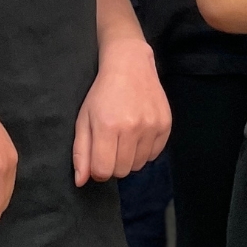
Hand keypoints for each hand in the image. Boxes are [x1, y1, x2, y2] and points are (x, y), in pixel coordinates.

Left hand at [73, 42, 170, 184]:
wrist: (130, 65)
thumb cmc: (102, 93)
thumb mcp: (84, 120)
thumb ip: (81, 152)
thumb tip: (81, 182)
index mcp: (108, 126)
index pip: (103, 171)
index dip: (98, 169)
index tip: (98, 157)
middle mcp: (132, 127)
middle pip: (122, 171)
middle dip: (114, 164)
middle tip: (111, 145)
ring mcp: (152, 125)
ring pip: (139, 165)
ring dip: (130, 157)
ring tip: (125, 138)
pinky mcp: (166, 124)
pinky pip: (154, 155)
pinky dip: (145, 150)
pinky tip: (139, 134)